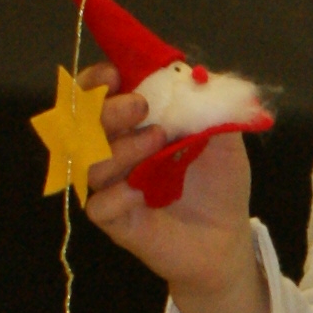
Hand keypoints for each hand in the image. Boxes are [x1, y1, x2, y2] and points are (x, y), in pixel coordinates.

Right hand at [82, 89, 269, 312]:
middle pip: (83, 122)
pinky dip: (117, 196)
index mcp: (134, 124)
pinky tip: (142, 194)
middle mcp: (114, 150)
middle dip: (107, 108)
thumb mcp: (226, 139)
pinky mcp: (116, 222)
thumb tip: (195, 76)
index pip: (97, 93)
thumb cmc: (220, 185)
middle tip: (142, 106)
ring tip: (157, 142)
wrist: (228, 239)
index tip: (115, 73)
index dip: (98, 79)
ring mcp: (112, 186)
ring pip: (89, 162)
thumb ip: (210, 107)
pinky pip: (98, 206)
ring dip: (118, 147)